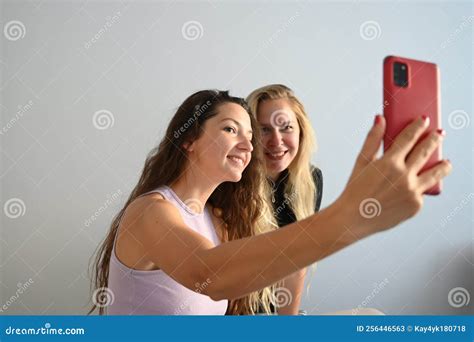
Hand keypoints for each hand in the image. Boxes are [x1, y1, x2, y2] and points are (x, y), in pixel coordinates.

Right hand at [337, 115, 451, 235]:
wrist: (353, 218)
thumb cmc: (355, 190)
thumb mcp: (361, 162)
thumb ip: (373, 139)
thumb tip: (380, 119)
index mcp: (389, 163)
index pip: (408, 138)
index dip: (417, 127)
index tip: (424, 120)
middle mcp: (404, 177)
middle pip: (425, 152)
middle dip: (434, 140)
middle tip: (439, 134)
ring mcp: (412, 192)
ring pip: (435, 174)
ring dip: (443, 165)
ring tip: (447, 162)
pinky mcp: (415, 206)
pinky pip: (422, 192)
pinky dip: (421, 187)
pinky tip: (419, 185)